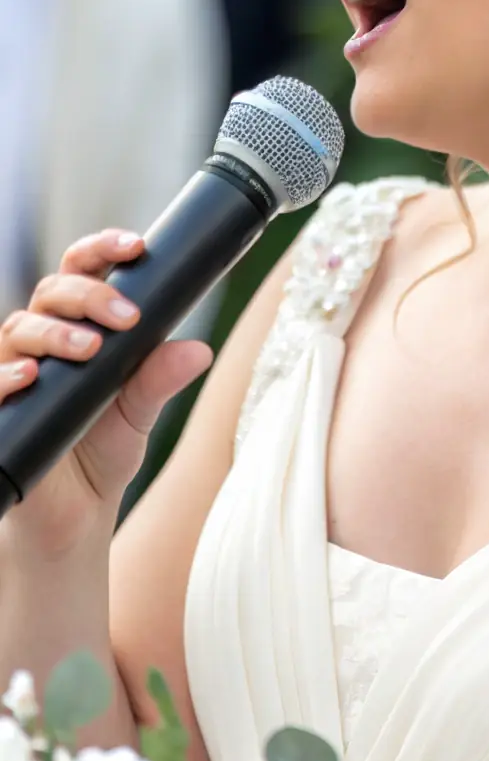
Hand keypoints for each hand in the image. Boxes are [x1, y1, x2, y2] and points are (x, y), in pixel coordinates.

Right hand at [0, 230, 212, 557]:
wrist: (72, 514)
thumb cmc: (102, 450)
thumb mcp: (140, 411)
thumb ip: (160, 378)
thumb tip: (198, 351)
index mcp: (80, 324)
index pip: (84, 269)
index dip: (104, 247)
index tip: (137, 246)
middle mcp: (42, 338)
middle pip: (53, 289)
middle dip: (90, 294)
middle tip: (126, 317)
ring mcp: (14, 369)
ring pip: (20, 325)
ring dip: (56, 331)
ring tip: (89, 348)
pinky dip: (7, 373)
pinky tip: (28, 376)